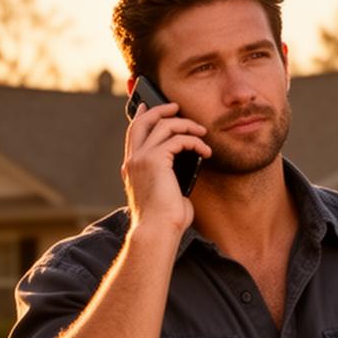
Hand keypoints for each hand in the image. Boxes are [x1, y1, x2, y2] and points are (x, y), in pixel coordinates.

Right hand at [121, 102, 209, 238]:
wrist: (157, 231)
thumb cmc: (164, 221)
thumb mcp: (165, 194)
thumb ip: (169, 178)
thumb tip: (185, 171)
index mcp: (132, 168)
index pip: (133, 134)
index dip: (141, 117)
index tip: (146, 106)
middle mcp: (133, 161)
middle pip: (142, 122)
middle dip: (160, 110)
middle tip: (176, 107)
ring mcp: (141, 159)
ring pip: (163, 125)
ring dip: (186, 125)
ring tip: (202, 132)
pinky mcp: (154, 160)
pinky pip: (177, 139)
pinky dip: (194, 141)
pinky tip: (205, 151)